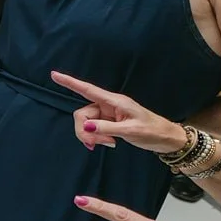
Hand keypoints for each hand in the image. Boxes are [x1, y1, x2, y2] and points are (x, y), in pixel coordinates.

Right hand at [50, 71, 185, 152]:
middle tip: (95, 145)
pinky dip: (96, 138)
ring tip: (107, 144)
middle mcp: (108, 105)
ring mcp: (108, 115)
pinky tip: (108, 143)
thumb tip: (86, 126)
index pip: (88, 90)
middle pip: (82, 114)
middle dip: (84, 130)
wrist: (166, 139)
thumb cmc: (152, 131)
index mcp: (114, 102)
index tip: (54, 75)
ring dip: (92, 136)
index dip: (70, 83)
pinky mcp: (109, 123)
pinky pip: (93, 129)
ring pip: (86, 123)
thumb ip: (107, 128)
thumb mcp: (131, 130)